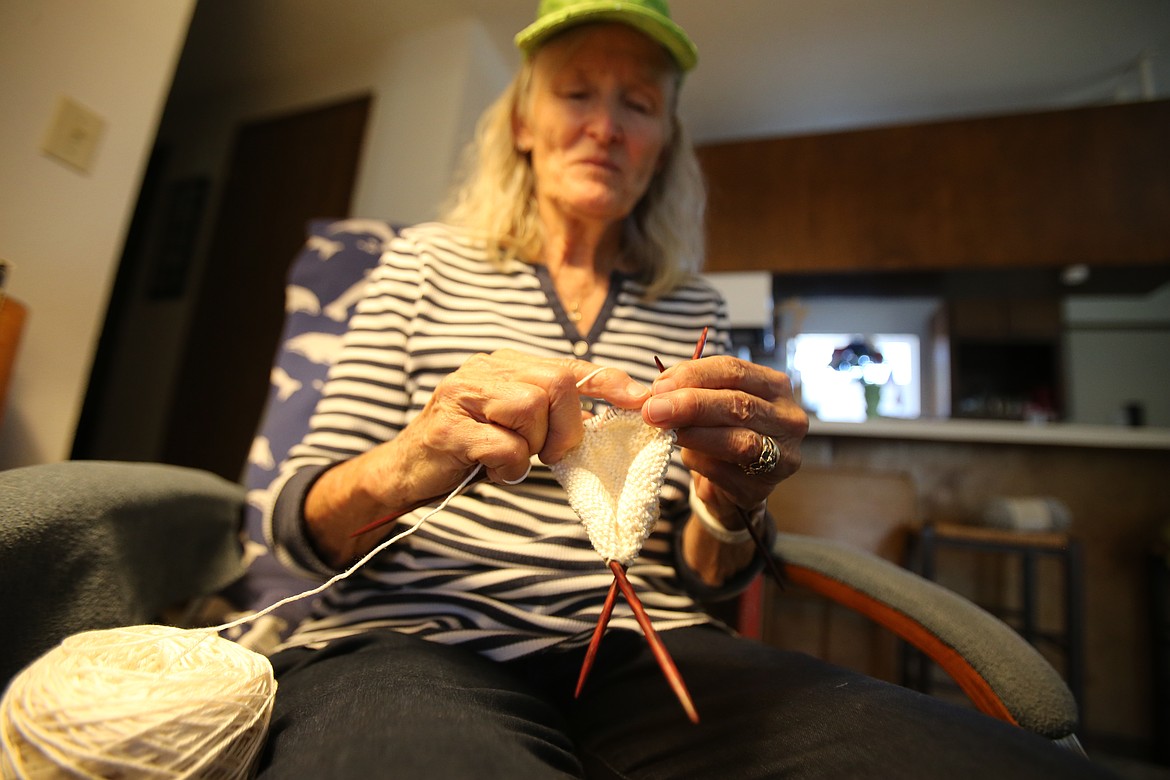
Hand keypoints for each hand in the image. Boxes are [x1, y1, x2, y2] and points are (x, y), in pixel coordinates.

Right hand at [305, 350, 649, 562]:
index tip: (641, 398)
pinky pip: (504, 445)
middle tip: (547, 454)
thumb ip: (552, 413)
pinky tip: (492, 469)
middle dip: (564, 427)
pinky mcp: (448, 427)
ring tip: (508, 457)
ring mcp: (463, 394)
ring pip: (531, 408)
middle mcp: (485, 369)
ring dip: (531, 446)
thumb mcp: (516, 426)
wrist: (406, 471)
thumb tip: (610, 414)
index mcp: (506, 364)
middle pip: (555, 384)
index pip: (569, 364)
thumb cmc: (469, 449)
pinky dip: (508, 466)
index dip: (608, 382)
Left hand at [642, 354, 807, 514]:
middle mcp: (788, 419)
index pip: (735, 370)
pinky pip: (725, 472)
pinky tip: (685, 455)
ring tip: (664, 430)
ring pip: (738, 441)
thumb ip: (691, 390)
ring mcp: (782, 457)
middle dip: (691, 404)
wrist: (729, 484)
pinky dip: (699, 462)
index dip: (694, 375)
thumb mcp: (710, 402)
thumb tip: (661, 389)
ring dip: (694, 434)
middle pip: (738, 404)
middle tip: (655, 408)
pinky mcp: (761, 489)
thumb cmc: (720, 432)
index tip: (660, 385)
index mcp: (775, 387)